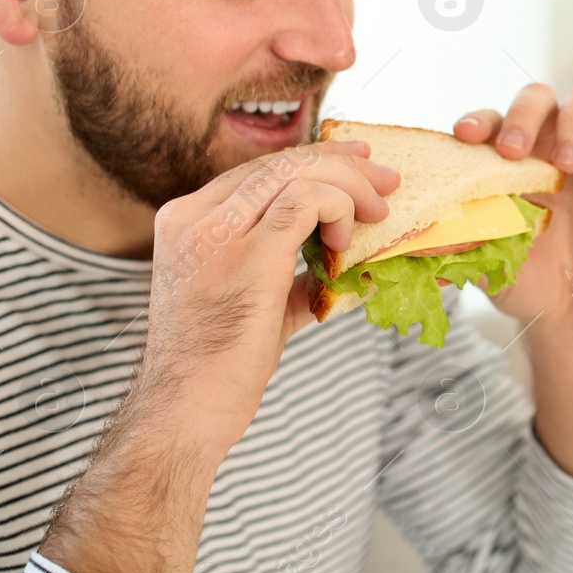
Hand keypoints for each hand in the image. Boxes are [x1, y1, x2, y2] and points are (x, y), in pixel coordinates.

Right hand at [142, 140, 397, 455]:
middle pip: (279, 164)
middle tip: (386, 181)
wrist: (186, 411)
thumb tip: (339, 263)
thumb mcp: (250, 302)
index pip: (259, 171)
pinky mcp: (248, 255)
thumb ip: (287, 274)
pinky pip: (306, 200)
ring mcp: (216, 233)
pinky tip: (347, 241)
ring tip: (377, 212)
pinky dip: (339, 209)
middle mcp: (194, 217)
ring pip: (295, 172)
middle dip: (343, 166)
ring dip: (349, 186)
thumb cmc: (216, 368)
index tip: (358, 164)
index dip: (314, 161)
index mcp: (187, 222)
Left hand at [452, 83, 572, 335]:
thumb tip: (416, 235)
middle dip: (524, 114)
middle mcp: (546, 148)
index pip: (492, 121)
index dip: (479, 121)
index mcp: (506, 162)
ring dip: (572, 124)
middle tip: (514, 151)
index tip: (466, 137)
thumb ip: (460, 242)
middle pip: (537, 96)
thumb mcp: (486, 263)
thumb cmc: (525, 282)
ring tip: (564, 165)